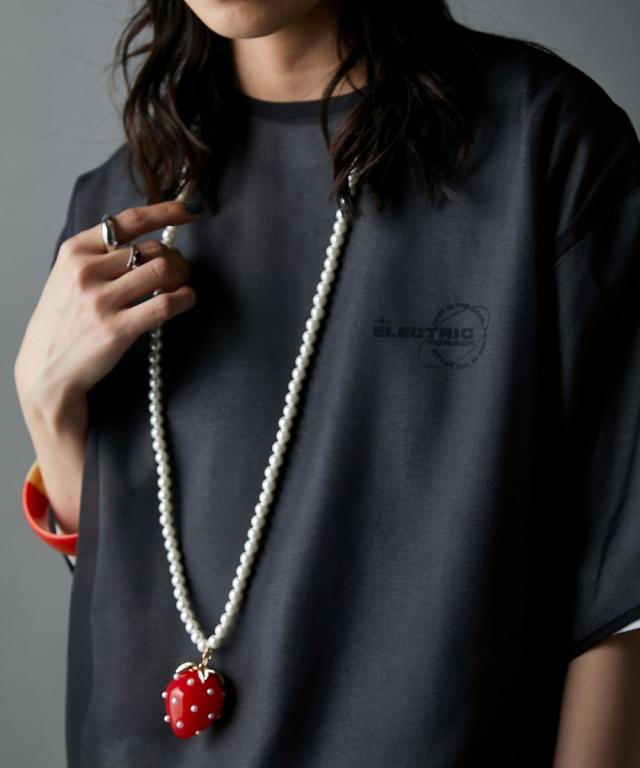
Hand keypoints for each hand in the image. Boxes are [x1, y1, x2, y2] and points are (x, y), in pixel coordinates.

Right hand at [14, 199, 201, 422]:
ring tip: (179, 286)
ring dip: (182, 276)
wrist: (46, 371)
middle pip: (152, 248)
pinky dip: (185, 298)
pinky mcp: (117, 329)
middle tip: (179, 273)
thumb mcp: (68, 278)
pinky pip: (166, 304)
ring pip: (163, 269)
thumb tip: (151, 242)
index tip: (190, 210)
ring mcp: (100, 301)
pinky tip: (186, 300)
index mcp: (74, 251)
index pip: (128, 221)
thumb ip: (100, 257)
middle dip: (175, 258)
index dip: (166, 212)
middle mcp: (85, 271)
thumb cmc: (64, 322)